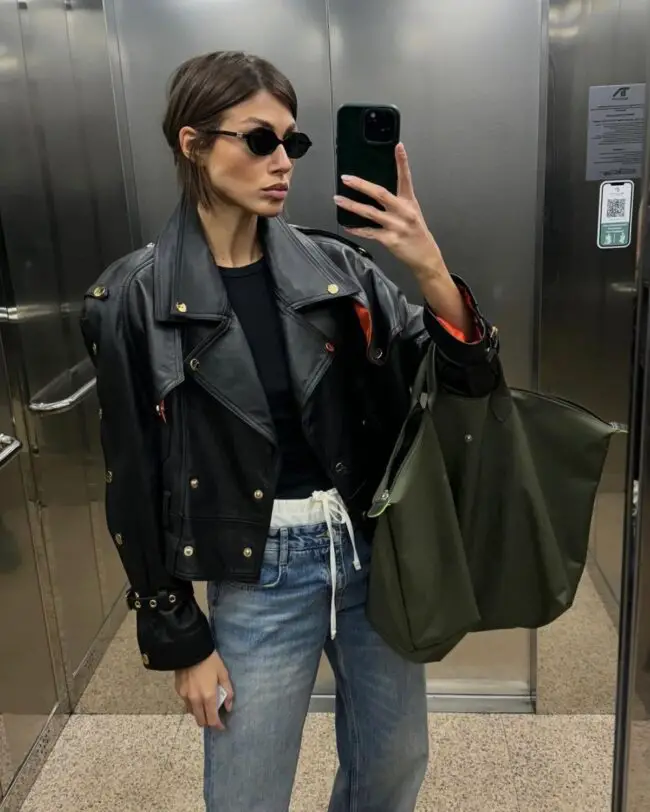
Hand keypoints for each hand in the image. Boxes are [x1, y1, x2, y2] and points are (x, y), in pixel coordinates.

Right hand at [175, 650, 233, 728]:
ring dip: (199, 712)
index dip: (218, 725)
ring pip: (192, 712)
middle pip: (201, 720)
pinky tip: (197, 694)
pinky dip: (192, 703)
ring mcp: (185, 696)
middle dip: (208, 721)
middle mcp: (195, 700)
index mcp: (208, 696)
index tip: (221, 726)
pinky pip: (186, 703)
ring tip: (205, 704)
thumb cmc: (210, 660)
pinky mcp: (178, 691)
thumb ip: (227, 691)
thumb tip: (228, 707)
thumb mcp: (223, 673)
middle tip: (213, 716)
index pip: (212, 719)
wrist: (189, 649)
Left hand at [333, 143, 446, 280]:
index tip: (398, 147)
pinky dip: (356, 229)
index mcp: (409, 202)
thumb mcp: (412, 213)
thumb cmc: (416, 234)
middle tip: (346, 178)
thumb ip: (397, 202)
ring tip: (338, 199)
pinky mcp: (390, 240)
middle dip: (361, 185)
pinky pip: (369, 232)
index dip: (403, 162)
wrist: (425, 257)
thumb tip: (375, 193)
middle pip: (380, 193)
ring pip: (370, 212)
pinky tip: (346, 225)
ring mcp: (396, 226)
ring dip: (351, 205)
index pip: (406, 178)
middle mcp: (403, 212)